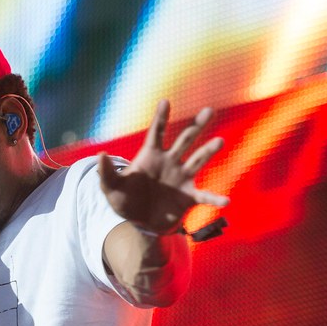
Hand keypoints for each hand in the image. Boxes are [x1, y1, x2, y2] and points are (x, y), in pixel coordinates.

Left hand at [100, 99, 228, 233]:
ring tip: (219, 141)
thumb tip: (101, 155)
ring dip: (208, 151)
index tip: (165, 101)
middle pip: (185, 139)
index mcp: (151, 156)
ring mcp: (182, 178)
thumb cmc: (124, 202)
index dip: (161, 118)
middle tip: (209, 110)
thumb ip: (107, 172)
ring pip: (198, 160)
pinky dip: (214, 198)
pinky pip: (204, 196)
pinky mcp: (189, 197)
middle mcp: (170, 162)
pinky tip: (225, 200)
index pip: (156, 133)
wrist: (139, 223)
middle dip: (197, 125)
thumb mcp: (111, 188)